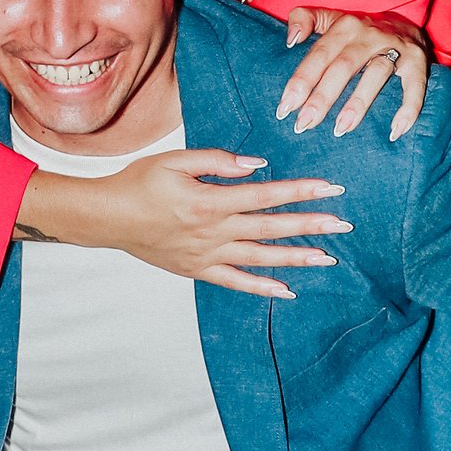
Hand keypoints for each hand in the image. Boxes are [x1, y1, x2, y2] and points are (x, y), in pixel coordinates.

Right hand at [16, 150, 351, 298]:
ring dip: (294, 258)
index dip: (300, 191)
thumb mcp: (174, 160)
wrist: (106, 218)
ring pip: (259, 259)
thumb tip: (257, 166)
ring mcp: (206, 255)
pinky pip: (235, 282)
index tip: (331, 190)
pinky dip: (261, 287)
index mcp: (209, 200)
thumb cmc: (138, 182)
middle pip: (270, 228)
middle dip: (309, 225)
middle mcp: (212, 231)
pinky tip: (287, 290)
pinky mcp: (197, 270)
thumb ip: (217, 160)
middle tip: (344, 225)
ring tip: (326, 258)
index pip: (265, 195)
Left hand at [275, 8, 430, 137]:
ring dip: (358, 103)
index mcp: (345, 25)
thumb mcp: (330, 17)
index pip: (319, 54)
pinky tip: (395, 131)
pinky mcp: (418, 62)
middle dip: (323, 97)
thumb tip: (291, 39)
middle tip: (304, 124)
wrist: (405, 22)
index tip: (285, 107)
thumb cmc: (359, 30)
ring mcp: (396, 47)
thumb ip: (304, 18)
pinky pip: (415, 86)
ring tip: (341, 129)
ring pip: (376, 74)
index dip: (301, 80)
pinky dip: (408, 108)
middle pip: (343, 66)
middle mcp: (369, 34)